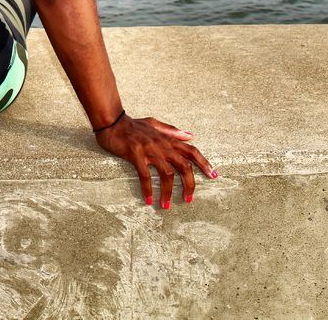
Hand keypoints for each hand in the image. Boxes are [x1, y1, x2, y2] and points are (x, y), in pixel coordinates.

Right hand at [95, 113, 217, 208]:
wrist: (112, 122)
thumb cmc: (132, 124)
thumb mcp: (154, 123)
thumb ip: (172, 130)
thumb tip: (190, 135)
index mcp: (168, 139)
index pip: (192, 151)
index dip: (204, 163)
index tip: (214, 176)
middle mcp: (162, 145)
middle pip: (184, 166)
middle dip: (189, 184)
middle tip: (188, 199)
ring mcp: (149, 150)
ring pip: (167, 174)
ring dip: (168, 192)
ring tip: (166, 206)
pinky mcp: (136, 156)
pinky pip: (145, 176)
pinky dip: (148, 189)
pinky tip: (148, 199)